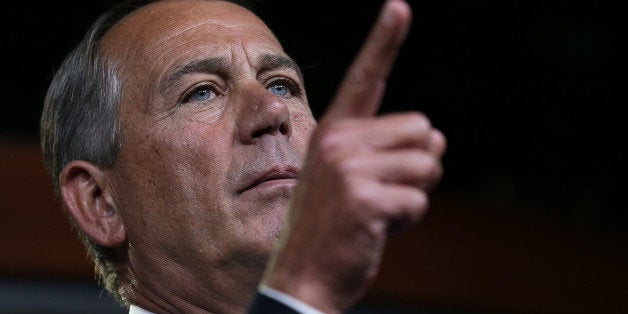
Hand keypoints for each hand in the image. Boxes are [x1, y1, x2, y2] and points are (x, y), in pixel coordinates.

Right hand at [262, 0, 445, 311]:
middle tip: (380, 194)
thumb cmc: (334, 226)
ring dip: (414, 195)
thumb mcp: (350, 178)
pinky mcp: (364, 199)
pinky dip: (408, 221)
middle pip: (423, 131)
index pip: (366, 79)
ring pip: (428, 166)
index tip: (399, 5)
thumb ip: (385, 149)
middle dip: (417, 167)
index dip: (384, 40)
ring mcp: (349, 169)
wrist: (303, 275)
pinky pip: (419, 202)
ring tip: (377, 212)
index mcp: (335, 132)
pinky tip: (376, 231)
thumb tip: (438, 135)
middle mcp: (338, 141)